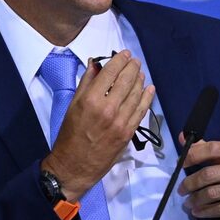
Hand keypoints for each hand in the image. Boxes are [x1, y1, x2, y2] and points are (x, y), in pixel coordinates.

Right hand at [41, 50, 154, 200]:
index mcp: (91, 100)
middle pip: (126, 81)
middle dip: (132, 67)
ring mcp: (120, 121)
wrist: (74, 165)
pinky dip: (147, 98)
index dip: (119, 60)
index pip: (110, 72)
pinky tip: (149, 89)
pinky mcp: (128, 132)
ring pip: (136, 94)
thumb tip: (95, 64)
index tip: (124, 54)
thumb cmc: (70, 135)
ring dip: (140, 80)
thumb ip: (86, 83)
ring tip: (140, 73)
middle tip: (135, 61)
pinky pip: (141, 111)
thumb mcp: (73, 106)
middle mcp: (108, 108)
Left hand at [176, 135, 219, 219]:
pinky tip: (198, 211)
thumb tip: (182, 136)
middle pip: (210, 174)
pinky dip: (205, 211)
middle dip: (191, 182)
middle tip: (181, 188)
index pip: (214, 148)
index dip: (195, 154)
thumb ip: (209, 149)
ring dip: (196, 199)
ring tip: (188, 202)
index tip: (181, 162)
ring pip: (213, 193)